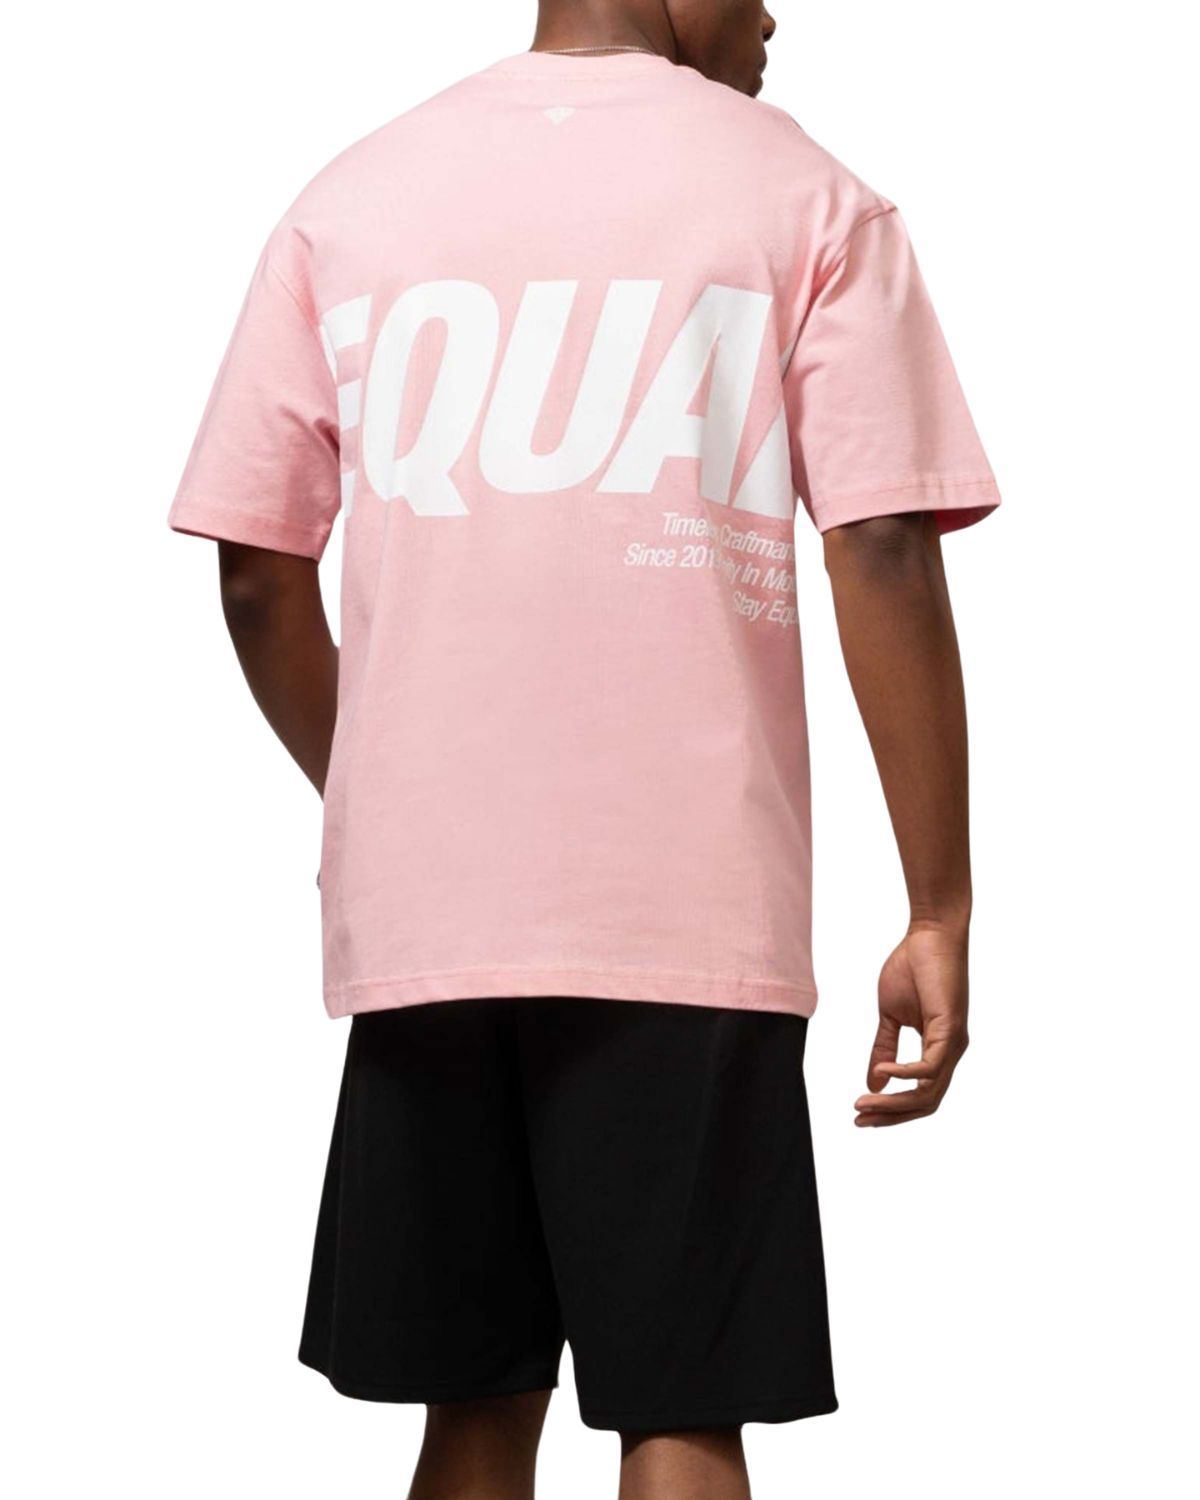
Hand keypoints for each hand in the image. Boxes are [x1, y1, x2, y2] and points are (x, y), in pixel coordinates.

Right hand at [854, 922, 969, 1127]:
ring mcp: (954, 1044)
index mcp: (938, 1050)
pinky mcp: (951, 1030)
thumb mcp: (890, 1015)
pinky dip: (905, 1075)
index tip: (859, 1113)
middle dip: (890, 1116)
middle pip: (925, 1103)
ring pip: (928, 1092)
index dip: (891, 1110)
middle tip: (858, 1119)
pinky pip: (930, 1067)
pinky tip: (882, 1072)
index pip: (920, 1095)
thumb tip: (873, 1083)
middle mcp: (951, 1052)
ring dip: (894, 1103)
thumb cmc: (913, 967)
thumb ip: (883, 1048)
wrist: (930, 935)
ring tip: (863, 1103)